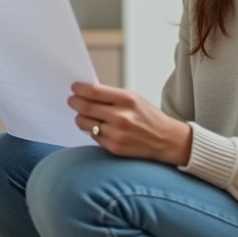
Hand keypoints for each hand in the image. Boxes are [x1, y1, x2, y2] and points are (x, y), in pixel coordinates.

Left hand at [68, 82, 192, 164]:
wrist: (166, 140)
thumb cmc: (149, 117)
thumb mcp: (134, 99)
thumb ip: (111, 96)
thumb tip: (86, 93)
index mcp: (127, 100)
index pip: (94, 92)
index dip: (80, 89)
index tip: (74, 88)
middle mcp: (122, 117)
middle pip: (86, 107)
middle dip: (75, 102)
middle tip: (72, 100)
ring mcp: (117, 134)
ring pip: (85, 124)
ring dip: (80, 117)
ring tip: (83, 114)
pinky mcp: (115, 148)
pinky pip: (93, 136)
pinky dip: (92, 130)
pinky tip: (97, 126)